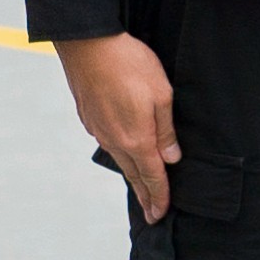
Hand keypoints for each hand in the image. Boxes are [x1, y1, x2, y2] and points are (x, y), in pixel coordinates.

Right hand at [58, 31, 178, 219]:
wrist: (88, 45)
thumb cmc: (130, 65)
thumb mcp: (161, 94)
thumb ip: (166, 131)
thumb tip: (171, 159)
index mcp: (137, 139)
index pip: (152, 176)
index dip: (159, 196)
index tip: (161, 213)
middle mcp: (115, 140)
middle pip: (133, 174)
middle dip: (145, 196)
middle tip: (151, 214)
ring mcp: (99, 130)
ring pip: (119, 159)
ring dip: (131, 176)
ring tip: (140, 189)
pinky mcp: (89, 117)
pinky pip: (108, 143)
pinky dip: (119, 154)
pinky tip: (123, 153)